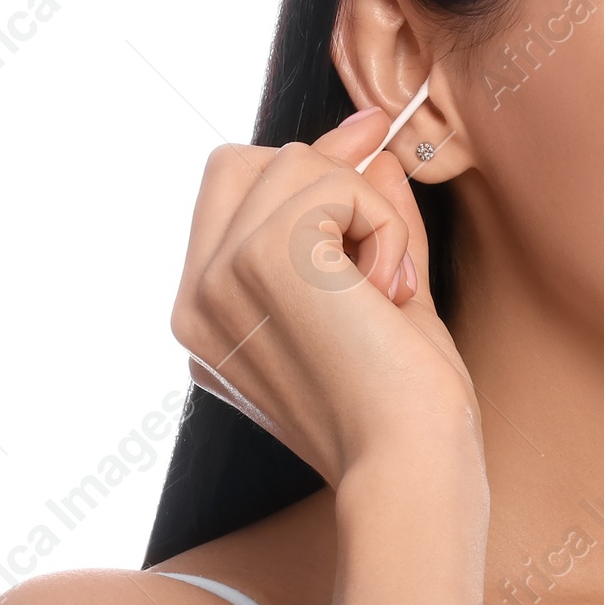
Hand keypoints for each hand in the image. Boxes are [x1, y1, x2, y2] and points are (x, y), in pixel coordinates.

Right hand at [170, 107, 481, 484]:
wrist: (410, 464)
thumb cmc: (402, 405)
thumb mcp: (372, 295)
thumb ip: (357, 219)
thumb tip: (366, 140)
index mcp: (205, 319)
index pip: (230, 194)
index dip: (303, 171)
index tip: (367, 152)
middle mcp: (194, 300)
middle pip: (243, 162)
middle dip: (326, 182)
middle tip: (379, 265)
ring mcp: (218, 275)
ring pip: (293, 163)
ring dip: (367, 215)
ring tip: (383, 295)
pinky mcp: (261, 255)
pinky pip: (335, 181)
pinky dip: (383, 226)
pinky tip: (387, 294)